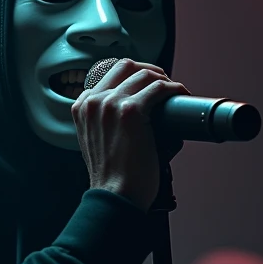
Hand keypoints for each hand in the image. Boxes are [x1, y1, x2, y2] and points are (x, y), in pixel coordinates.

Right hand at [71, 58, 189, 211]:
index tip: (147, 85)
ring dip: (163, 79)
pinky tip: (181, 95)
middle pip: (125, 66)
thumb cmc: (113, 178)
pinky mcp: (131, 111)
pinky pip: (159, 88)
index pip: (108, 75)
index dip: (132, 76)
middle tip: (164, 83)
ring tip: (174, 91)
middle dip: (149, 70)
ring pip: (144, 74)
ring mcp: (110, 104)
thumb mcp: (98, 142)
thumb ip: (107, 122)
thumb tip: (141, 109)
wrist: (115, 197)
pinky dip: (174, 88)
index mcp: (82, 108)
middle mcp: (93, 102)